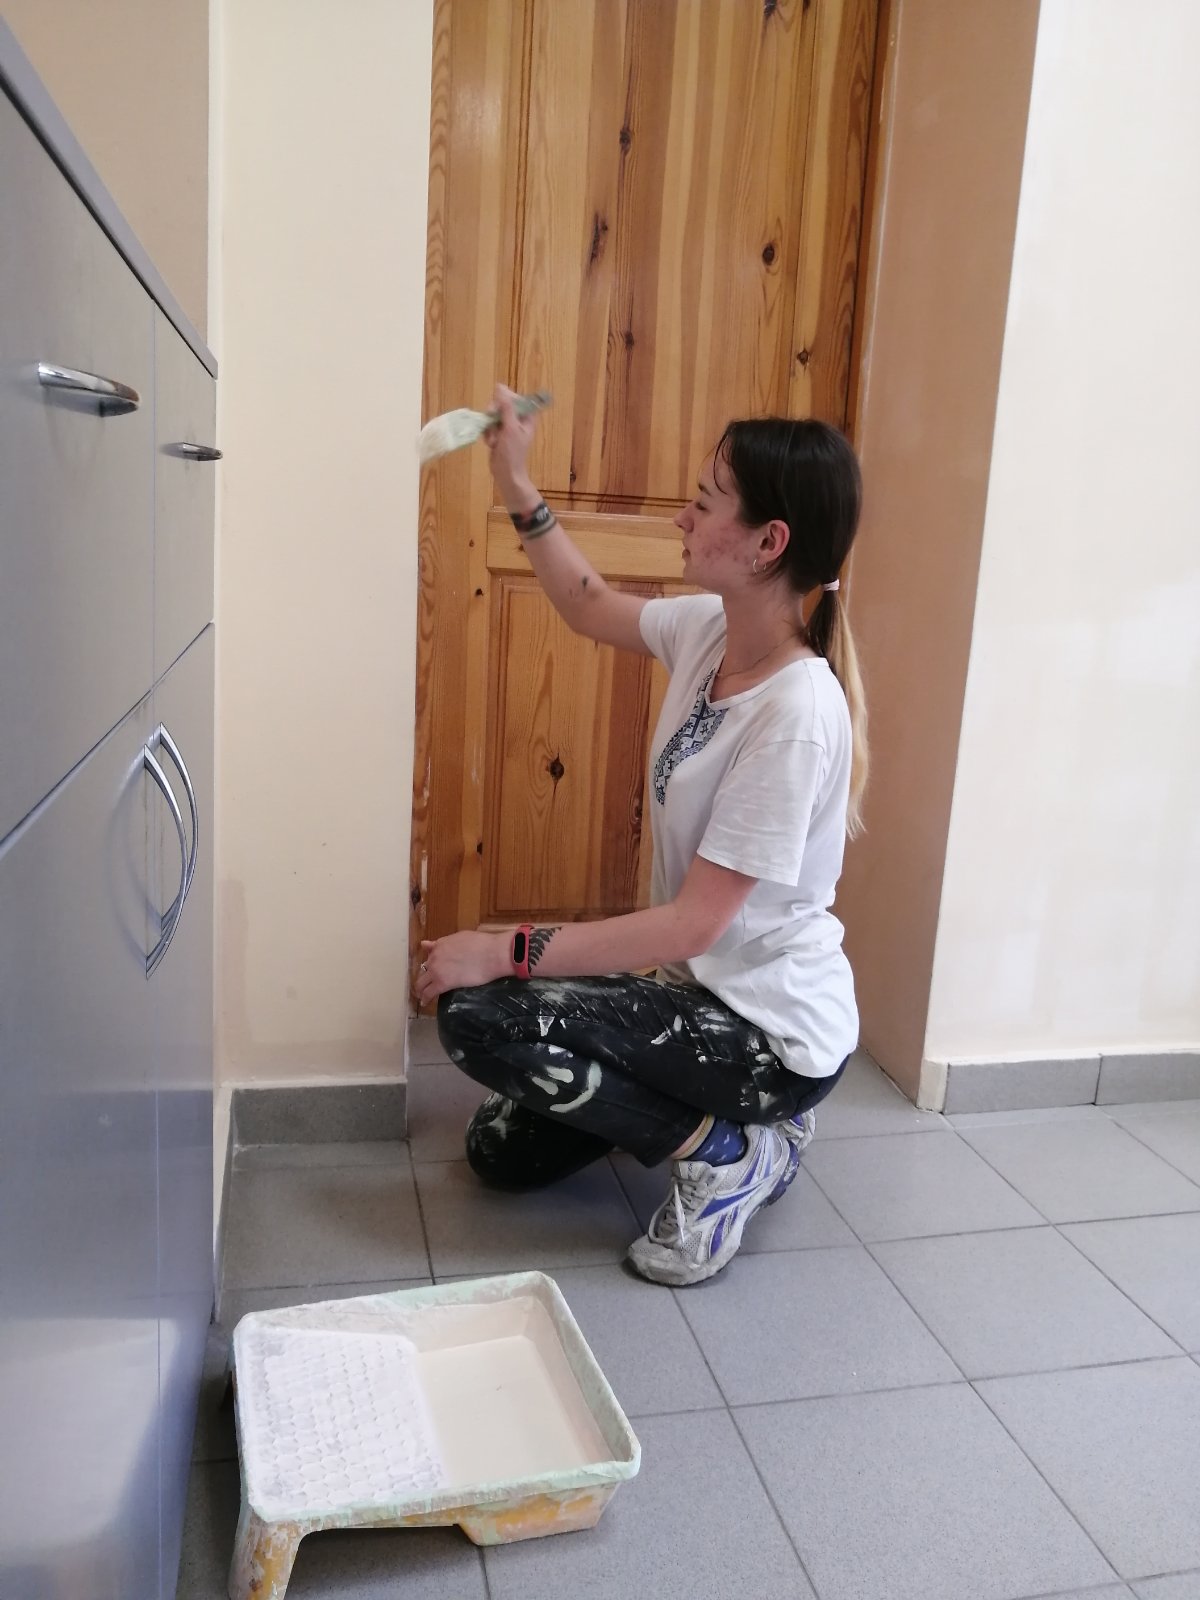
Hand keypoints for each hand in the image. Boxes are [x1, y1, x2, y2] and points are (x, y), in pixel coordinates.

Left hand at [416, 930, 510, 1004]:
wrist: (492, 954)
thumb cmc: (484, 944)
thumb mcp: (463, 937)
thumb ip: (449, 943)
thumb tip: (443, 946)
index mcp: (441, 944)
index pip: (429, 954)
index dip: (430, 963)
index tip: (431, 969)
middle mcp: (435, 956)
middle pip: (423, 970)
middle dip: (423, 978)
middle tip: (425, 986)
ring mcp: (436, 970)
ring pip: (421, 983)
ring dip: (421, 989)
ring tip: (422, 996)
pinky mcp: (442, 983)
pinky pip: (428, 993)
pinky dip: (426, 998)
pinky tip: (425, 1002)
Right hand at [485, 384, 537, 504]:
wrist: (506, 474)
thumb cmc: (512, 453)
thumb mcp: (510, 428)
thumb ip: (506, 407)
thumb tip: (500, 386)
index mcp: (527, 417)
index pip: (516, 398)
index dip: (505, 400)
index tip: (498, 406)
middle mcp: (518, 420)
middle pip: (502, 405)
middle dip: (494, 415)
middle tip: (492, 423)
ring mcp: (508, 427)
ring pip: (493, 416)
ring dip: (490, 428)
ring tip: (494, 440)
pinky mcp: (499, 434)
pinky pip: (489, 426)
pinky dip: (488, 434)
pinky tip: (491, 444)